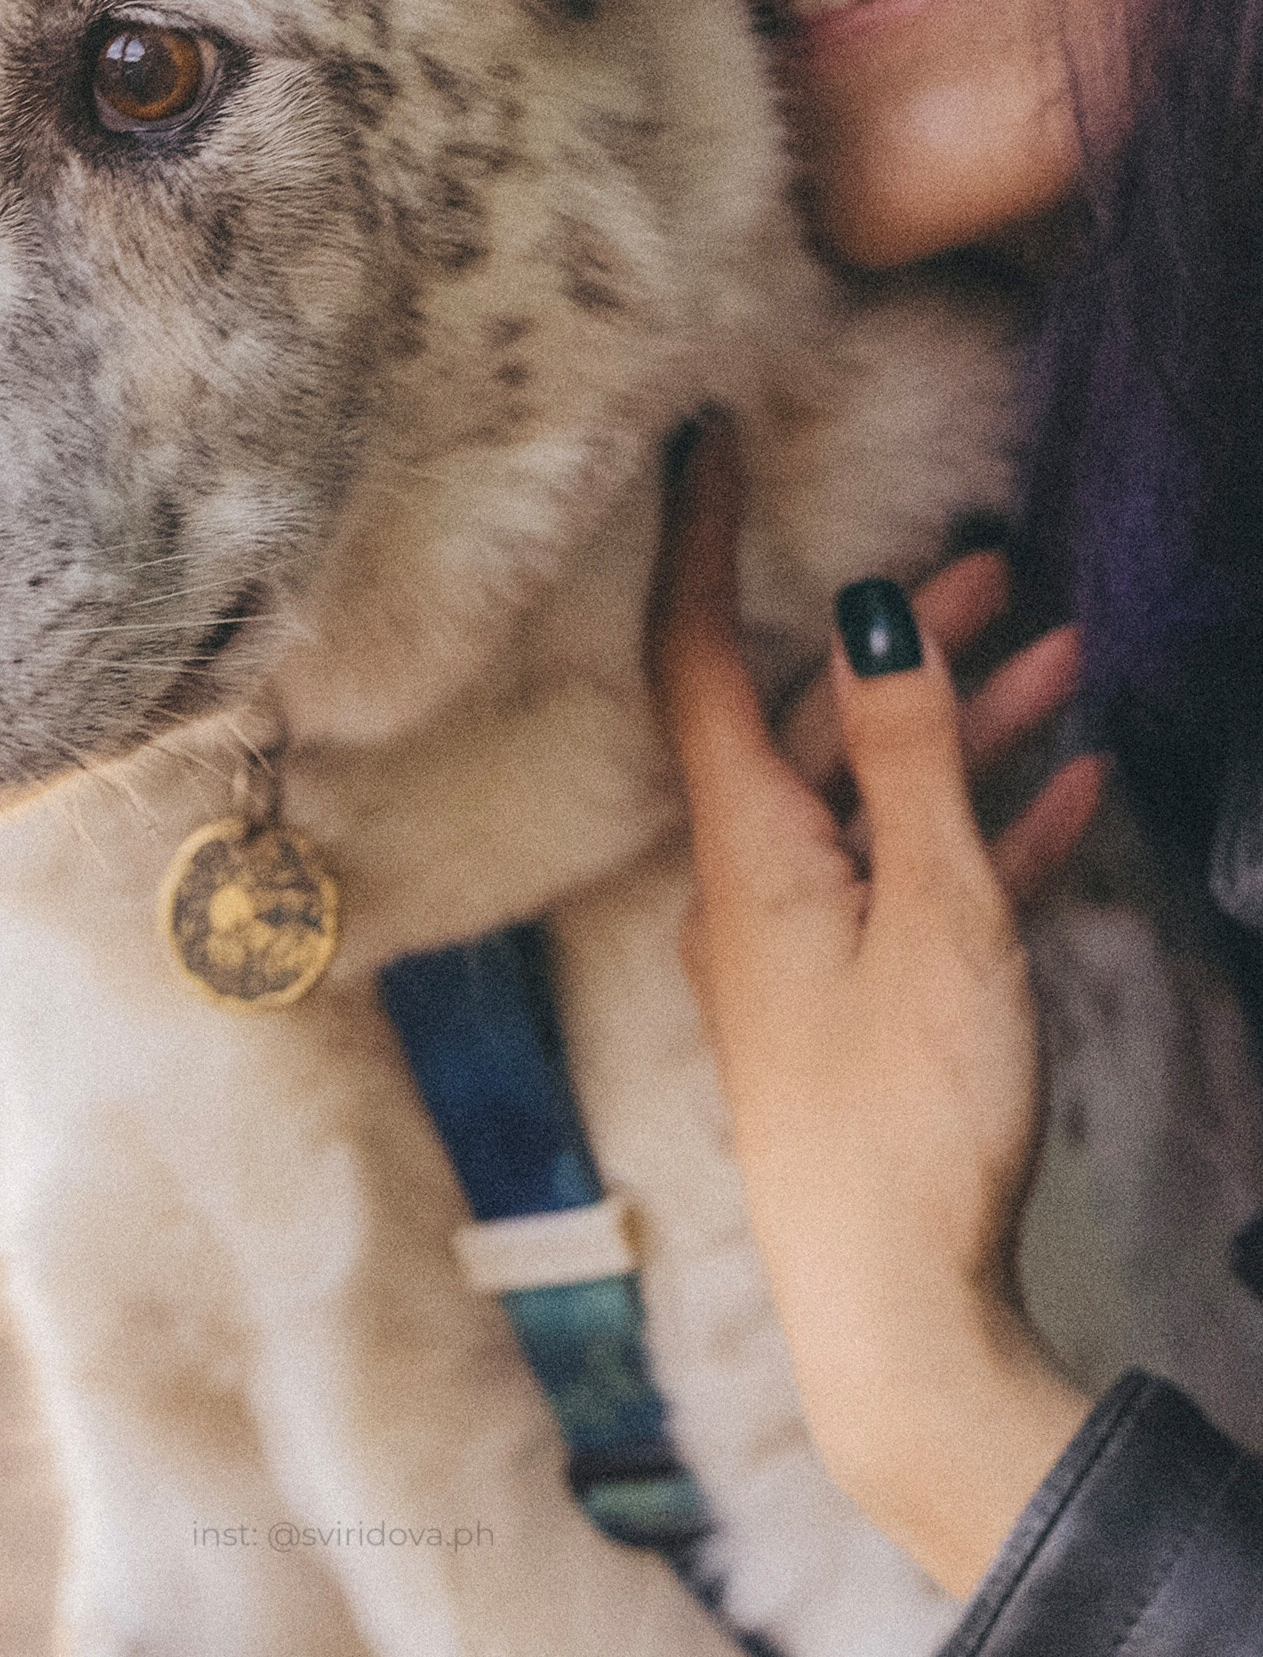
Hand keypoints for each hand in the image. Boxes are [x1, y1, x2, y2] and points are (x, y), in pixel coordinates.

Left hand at [650, 415, 1101, 1599]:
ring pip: (878, 804)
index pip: (696, 656)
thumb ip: (910, 756)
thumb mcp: (933, 911)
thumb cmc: (909, 1117)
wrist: (904, 1326)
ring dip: (964, 732)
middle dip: (900, 645)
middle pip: (812, 727)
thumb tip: (867, 607)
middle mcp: (751, 890)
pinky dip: (984, 833)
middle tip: (998, 569)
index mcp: (742, 850)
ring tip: (1068, 660)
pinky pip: (915, 889)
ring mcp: (803, 955)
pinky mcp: (857, 1015)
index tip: (710, 446)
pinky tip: (1076, 792)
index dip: (700, 542)